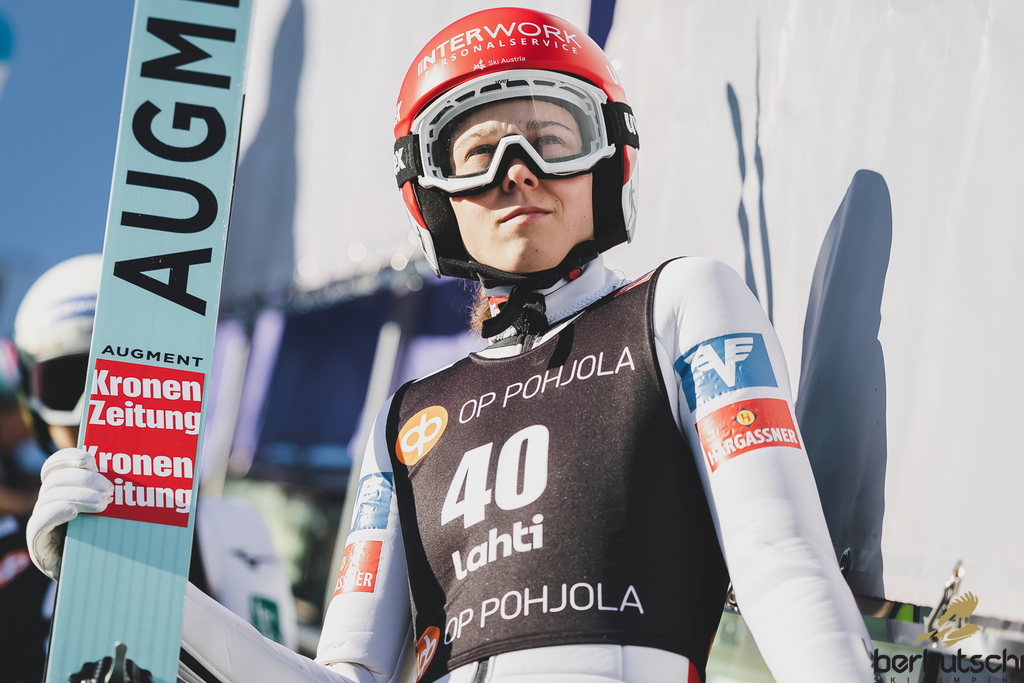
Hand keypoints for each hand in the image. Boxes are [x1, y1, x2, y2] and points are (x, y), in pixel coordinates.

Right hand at [25, 447, 112, 579]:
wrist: (103, 579)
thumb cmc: (116, 540)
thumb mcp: (119, 512)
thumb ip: (121, 493)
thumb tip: (149, 471)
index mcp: (65, 490)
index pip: (55, 465)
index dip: (69, 457)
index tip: (92, 459)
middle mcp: (49, 504)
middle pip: (55, 479)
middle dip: (83, 479)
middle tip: (110, 491)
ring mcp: (42, 524)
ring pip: (50, 496)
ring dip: (78, 495)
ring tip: (103, 504)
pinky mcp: (40, 545)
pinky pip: (40, 522)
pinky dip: (55, 512)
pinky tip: (72, 512)